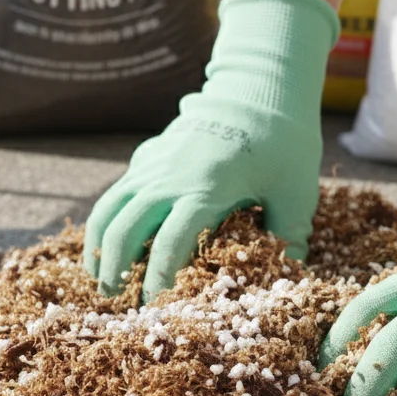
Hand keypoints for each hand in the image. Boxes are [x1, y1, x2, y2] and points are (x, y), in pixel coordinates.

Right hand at [83, 0, 337, 298]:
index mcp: (205, 189)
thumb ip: (290, 237)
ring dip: (99, 247)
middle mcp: (169, 176)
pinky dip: (105, 222)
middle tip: (117, 301)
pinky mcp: (147, 157)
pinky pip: (115, 193)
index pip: (170, 242)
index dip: (158, 279)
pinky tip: (109, 246)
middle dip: (116, 269)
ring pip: (108, 209)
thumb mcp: (296, 192)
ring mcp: (153, 164)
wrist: (258, 89)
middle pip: (125, 229)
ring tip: (99, 279)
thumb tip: (291, 279)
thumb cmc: (284, 143)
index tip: (155, 306)